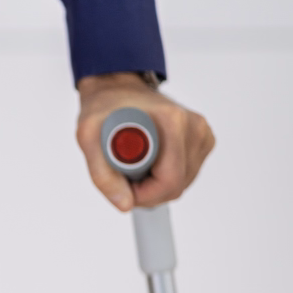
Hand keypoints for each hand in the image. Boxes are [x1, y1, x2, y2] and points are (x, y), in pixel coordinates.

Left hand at [75, 73, 215, 211]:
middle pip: (177, 185)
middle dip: (147, 190)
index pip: (169, 182)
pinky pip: (187, 173)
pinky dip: (165, 175)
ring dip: (155, 183)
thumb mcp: (89, 138)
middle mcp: (193, 126)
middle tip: (123, 173)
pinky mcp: (203, 139)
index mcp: (171, 122)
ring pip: (183, 183)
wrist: (117, 88)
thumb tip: (124, 204)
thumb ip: (103, 175)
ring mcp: (201, 133)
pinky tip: (150, 159)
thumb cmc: (104, 107)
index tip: (122, 182)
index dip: (142, 194)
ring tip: (134, 161)